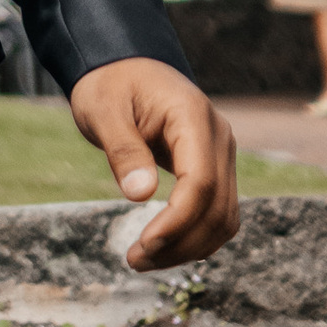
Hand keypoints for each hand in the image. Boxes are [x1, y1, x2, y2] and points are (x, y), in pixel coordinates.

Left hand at [69, 57, 239, 271]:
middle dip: (180, 244)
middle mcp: (218, 136)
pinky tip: (163, 248)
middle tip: (134, 261)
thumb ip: (123, 150)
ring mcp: (221, 153)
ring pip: (223, 218)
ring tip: (142, 259)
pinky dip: (194, 237)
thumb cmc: (110, 83)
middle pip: (217, 208)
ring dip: (188, 248)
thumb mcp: (103, 110)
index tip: (143, 244)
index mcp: (193, 116)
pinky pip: (216, 213)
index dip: (177, 222)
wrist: (123, 65)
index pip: (201, 183)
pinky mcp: (214, 168)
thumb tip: (140, 195)